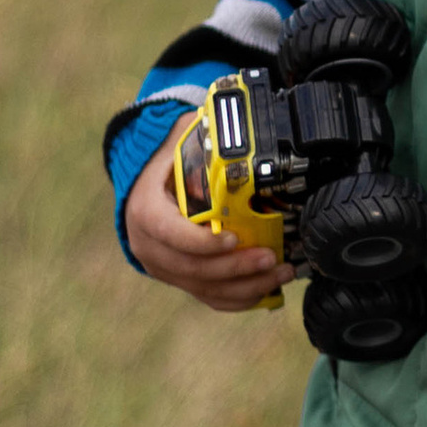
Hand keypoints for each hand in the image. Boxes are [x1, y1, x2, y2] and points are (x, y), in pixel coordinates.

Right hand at [124, 118, 287, 310]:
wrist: (149, 185)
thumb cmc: (170, 160)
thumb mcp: (181, 141)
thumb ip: (204, 138)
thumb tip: (239, 128)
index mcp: (145, 211)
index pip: (170, 233)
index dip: (202, 242)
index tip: (234, 238)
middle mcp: (149, 245)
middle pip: (193, 268)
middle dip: (236, 267)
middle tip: (271, 258)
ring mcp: (164, 267)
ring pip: (204, 288)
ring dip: (246, 286)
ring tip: (281, 272)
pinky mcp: (180, 279)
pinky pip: (209, 297)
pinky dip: (239, 298)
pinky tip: (267, 290)